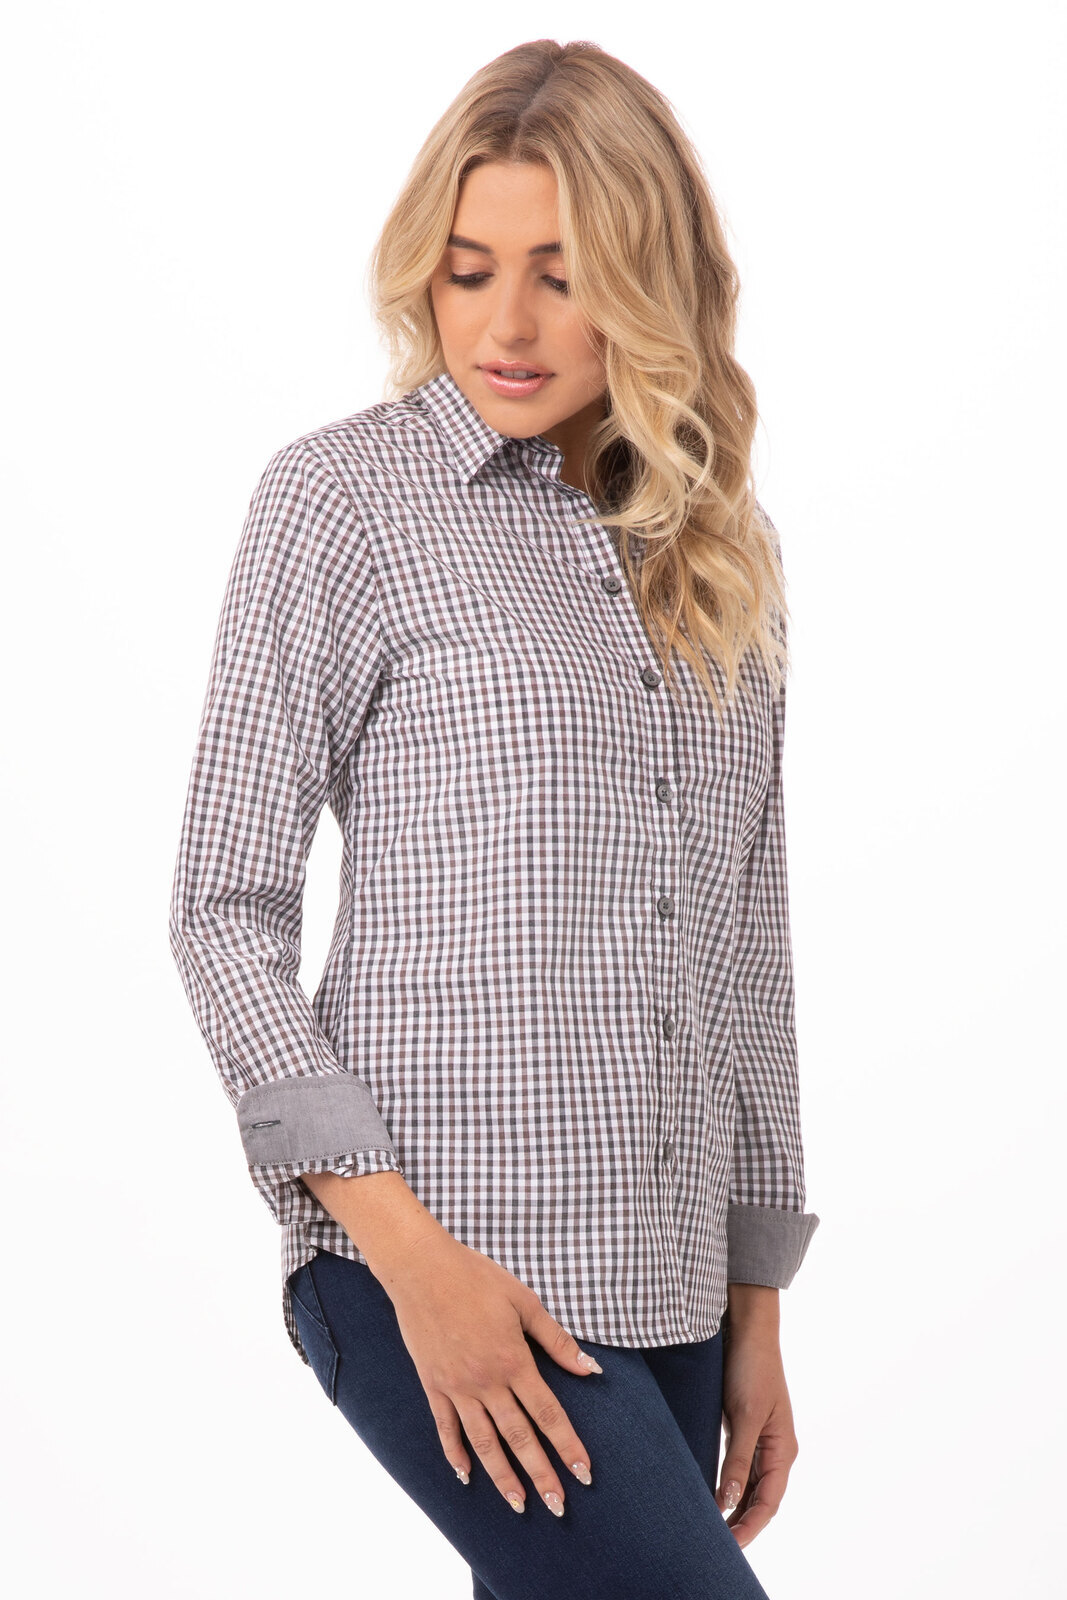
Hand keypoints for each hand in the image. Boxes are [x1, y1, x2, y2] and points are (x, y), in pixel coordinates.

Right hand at [376, 1225, 600, 1518]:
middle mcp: (486, 1382)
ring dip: (502, 1477)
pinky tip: (466, 1477)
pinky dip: (455, 1454)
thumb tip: (589, 1369)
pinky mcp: (433, 1384)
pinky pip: (445, 1428)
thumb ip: (556, 1340)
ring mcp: (457, 1387)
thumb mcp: (524, 1301)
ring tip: (518, 1505)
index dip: (568, 1446)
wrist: (422, 1269)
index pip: (548, 1415)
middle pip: (519, 1439)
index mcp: (514, 1361)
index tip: (584, 1473)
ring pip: (484, 1442)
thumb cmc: (477, 1278)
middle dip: (541, 1475)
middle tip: (558, 1507)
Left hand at [714, 1321, 798, 1548]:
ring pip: (748, 1487)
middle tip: (715, 1547)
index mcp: (783, 1450)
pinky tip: (710, 1496)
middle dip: (740, 1524)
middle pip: (759, 1500)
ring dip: (732, 1508)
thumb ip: (738, 1460)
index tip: (729, 1547)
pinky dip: (726, 1485)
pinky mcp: (743, 1430)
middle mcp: (775, 1450)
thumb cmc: (752, 1369)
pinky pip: (737, 1468)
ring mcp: (759, 1440)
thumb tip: (728, 1501)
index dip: (749, 1527)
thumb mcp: (745, 1416)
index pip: (768, 1503)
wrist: (747, 1331)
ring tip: (710, 1530)